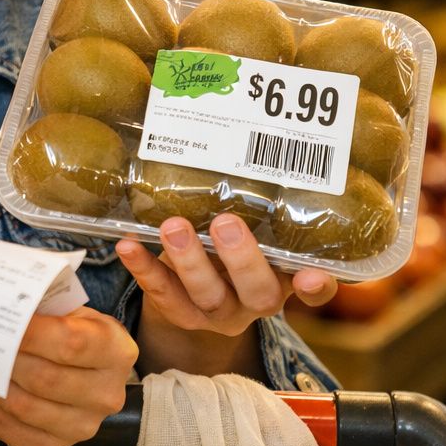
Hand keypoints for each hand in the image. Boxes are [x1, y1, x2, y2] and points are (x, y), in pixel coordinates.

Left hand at [0, 307, 137, 445]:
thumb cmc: (71, 331)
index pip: (70, 343)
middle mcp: (106, 393)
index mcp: (115, 351)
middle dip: (3, 359)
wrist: (87, 369)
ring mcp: (84, 425)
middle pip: (44, 379)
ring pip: (25, 408)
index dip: (30, 333)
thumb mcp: (69, 310)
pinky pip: (15, 434)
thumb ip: (42, 306)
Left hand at [116, 214, 336, 352]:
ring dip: (190, 262)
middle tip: (225, 223)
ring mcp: (220, 313)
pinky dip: (144, 269)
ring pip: (209, 298)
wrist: (192, 283)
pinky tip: (128, 245)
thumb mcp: (251, 222)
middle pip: (259, 293)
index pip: (316, 289)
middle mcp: (257, 300)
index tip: (312, 274)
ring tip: (173, 227)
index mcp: (285, 276)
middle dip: (242, 260)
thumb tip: (245, 131)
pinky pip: (163, 295)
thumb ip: (256, 199)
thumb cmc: (231, 238)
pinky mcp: (182, 314)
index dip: (317, 285)